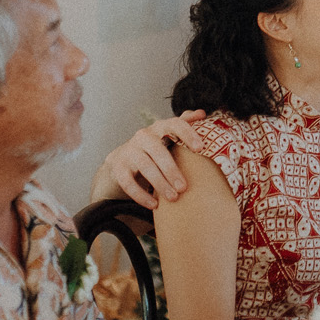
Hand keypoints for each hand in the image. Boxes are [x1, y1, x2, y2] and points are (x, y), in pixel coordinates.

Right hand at [92, 112, 206, 207]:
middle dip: (172, 170)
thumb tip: (202, 113)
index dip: (188, 134)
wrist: (123, 159)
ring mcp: (129, 151)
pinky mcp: (118, 167)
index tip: (200, 148)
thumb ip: (185, 124)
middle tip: (184, 187)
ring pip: (145, 167)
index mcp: (160, 127)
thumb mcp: (168, 135)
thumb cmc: (155, 147)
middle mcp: (143, 136)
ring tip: (173, 198)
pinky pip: (128, 183)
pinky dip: (141, 195)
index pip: (174, 124)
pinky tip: (154, 205)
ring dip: (159, 184)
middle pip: (158, 151)